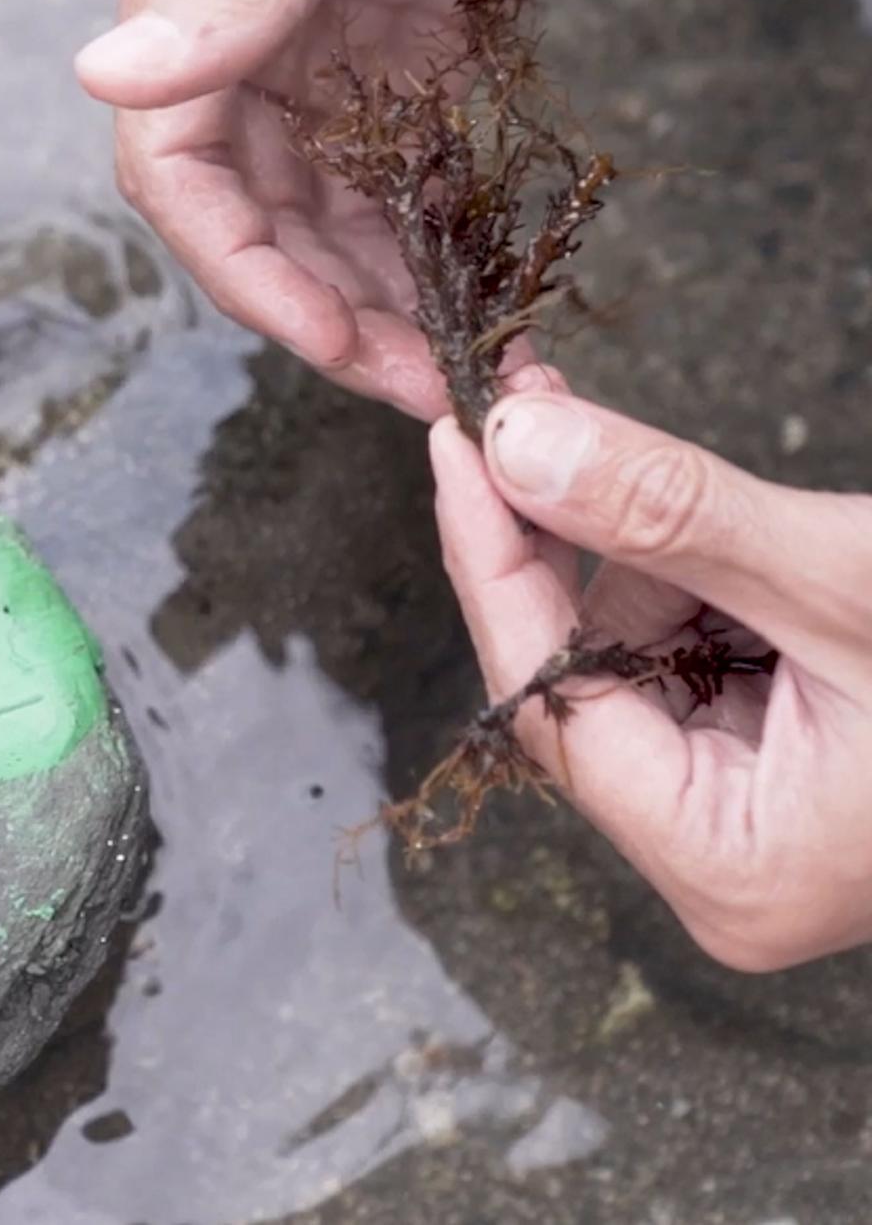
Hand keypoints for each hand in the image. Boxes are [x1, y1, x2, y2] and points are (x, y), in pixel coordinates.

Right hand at [79, 0, 605, 417]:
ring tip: (453, 362)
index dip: (241, 267)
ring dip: (378, 294)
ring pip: (320, 210)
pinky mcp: (392, 55)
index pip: (172, 164)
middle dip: (326, 308)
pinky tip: (463, 291)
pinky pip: (386, 176)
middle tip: (421, 382)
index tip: (330, 339)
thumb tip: (105, 78)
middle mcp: (236, 28)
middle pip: (249, 209)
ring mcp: (314, 46)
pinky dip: (419, 241)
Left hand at [433, 391, 871, 970]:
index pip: (547, 702)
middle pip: (583, 681)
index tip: (455, 442)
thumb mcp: (843, 576)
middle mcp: (724, 870)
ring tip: (784, 544)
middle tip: (557, 417)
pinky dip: (713, 589)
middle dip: (590, 552)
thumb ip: (668, 511)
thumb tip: (513, 440)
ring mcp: (752, 828)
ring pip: (638, 659)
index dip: (491, 562)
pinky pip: (698, 662)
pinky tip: (779, 564)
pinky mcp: (784, 776)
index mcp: (729, 868)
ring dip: (672, 567)